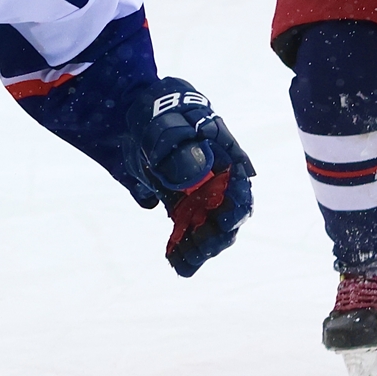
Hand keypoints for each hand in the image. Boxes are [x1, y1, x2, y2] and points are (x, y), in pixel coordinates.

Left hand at [122, 78, 255, 275]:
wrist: (136, 115)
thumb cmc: (160, 114)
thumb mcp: (166, 126)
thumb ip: (179, 149)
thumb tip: (194, 175)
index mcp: (224, 160)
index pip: (240, 190)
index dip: (236, 209)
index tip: (225, 223)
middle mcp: (217, 183)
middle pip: (227, 218)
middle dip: (215, 237)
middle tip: (197, 250)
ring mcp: (199, 196)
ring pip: (208, 230)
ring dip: (199, 248)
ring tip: (180, 261)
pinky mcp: (182, 207)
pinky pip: (187, 233)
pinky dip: (183, 249)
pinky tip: (174, 261)